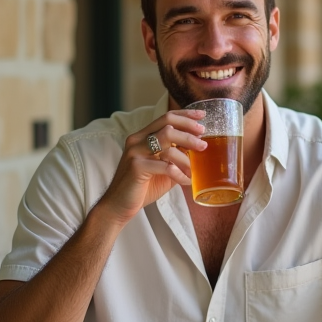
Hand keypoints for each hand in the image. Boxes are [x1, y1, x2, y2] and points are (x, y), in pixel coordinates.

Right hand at [95, 110, 206, 225]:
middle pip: (167, 123)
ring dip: (187, 152)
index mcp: (142, 137)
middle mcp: (137, 140)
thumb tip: (199, 150)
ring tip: (196, 165)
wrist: (119, 206)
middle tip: (203, 142)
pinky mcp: (137, 167)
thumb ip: (177, 158)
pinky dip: (180, 173)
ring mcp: (135, 152)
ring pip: (167, 139)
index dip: (185, 115)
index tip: (202, 116)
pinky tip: (186, 181)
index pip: (165, 117)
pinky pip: (166, 165)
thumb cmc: (142, 188)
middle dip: (189, 129)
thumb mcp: (163, 169)